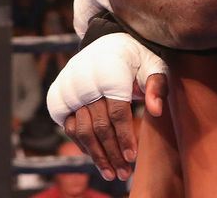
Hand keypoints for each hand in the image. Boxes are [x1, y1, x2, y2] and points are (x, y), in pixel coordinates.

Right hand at [47, 32, 167, 180]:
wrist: (108, 42)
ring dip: (95, 155)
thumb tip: (156, 110)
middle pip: (98, 126)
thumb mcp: (153, 65)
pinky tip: (97, 157)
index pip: (117, 112)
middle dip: (112, 153)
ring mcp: (69, 88)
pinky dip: (81, 144)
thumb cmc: (136, 57)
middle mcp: (85, 80)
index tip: (132, 157)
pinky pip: (68, 127)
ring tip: (111, 173)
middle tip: (124, 173)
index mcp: (109, 71)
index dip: (125, 136)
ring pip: (80, 130)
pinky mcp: (59, 95)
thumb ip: (156, 85)